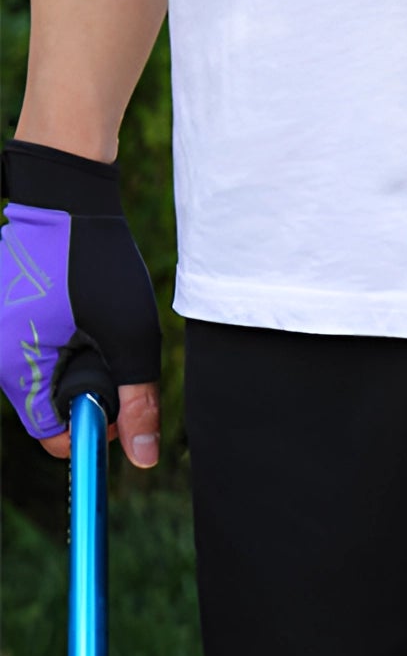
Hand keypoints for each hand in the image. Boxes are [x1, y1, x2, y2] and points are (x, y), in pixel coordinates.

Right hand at [2, 141, 160, 463]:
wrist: (65, 196)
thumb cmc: (98, 262)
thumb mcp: (132, 337)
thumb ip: (138, 400)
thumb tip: (142, 459)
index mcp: (15, 362)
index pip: (49, 433)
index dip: (90, 428)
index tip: (119, 401)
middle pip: (44, 404)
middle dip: (84, 389)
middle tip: (111, 350)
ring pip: (40, 373)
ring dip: (73, 362)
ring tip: (92, 323)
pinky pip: (29, 343)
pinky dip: (57, 338)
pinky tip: (74, 308)